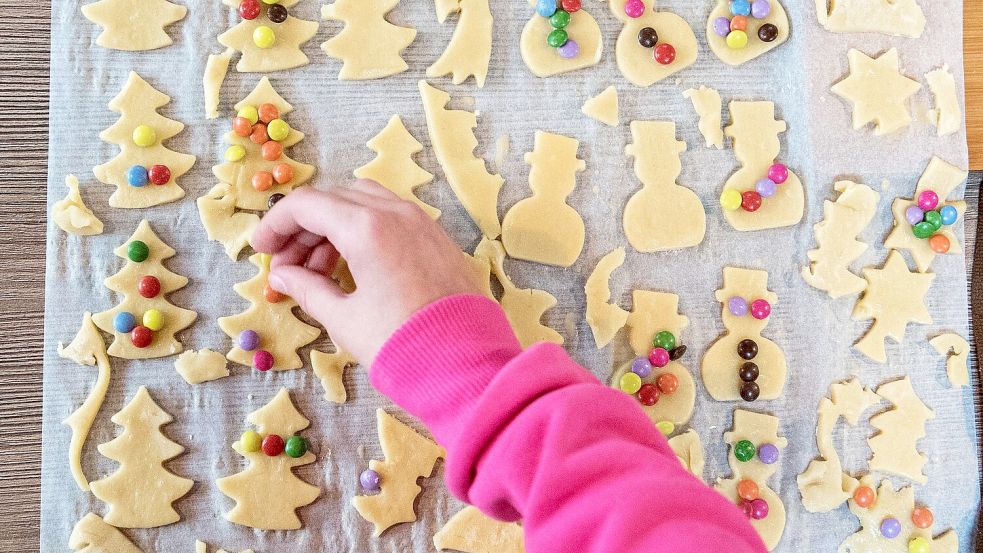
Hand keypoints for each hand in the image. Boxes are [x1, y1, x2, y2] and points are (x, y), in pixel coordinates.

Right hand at [250, 180, 482, 366]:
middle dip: (302, 227)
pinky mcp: (436, 238)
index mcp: (367, 227)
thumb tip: (283, 275)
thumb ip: (307, 288)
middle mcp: (396, 213)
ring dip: (332, 228)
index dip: (275, 224)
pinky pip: (390, 218)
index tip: (260, 249)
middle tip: (285, 265)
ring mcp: (421, 222)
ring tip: (315, 271)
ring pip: (363, 204)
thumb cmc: (402, 344)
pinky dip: (362, 231)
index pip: (306, 205)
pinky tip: (350, 267)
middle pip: (334, 199)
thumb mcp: (344, 319)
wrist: (467, 365)